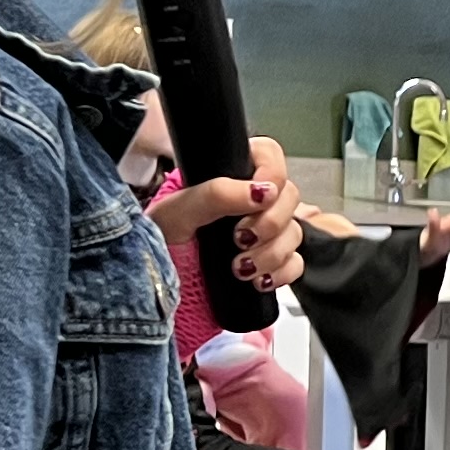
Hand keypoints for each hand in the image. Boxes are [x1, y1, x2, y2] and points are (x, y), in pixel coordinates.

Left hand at [151, 134, 303, 294]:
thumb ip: (216, 195)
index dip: (273, 172)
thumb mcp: (176, 214)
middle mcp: (248, 204)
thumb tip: (261, 192)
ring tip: (239, 268)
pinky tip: (257, 281)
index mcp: (227, 179)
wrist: (156, 294)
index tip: (260, 196)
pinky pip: (294, 264)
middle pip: (289, 197)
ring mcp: (261, 236)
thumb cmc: (156, 248)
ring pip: (293, 233)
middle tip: (241, 238)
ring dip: (271, 254)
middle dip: (270, 223)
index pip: (268, 155)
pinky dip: (281, 274)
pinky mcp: (268, 266)